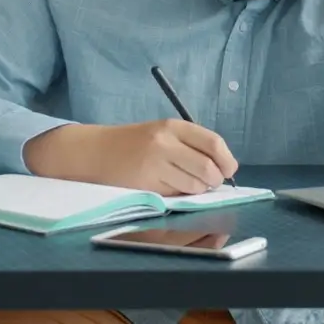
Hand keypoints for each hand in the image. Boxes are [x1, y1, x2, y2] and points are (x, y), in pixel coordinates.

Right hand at [24, 119, 238, 195]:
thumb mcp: (163, 133)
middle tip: (209, 183)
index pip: (213, 143)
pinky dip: (181, 197)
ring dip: (198, 190)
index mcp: (173, 126)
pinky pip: (176, 196)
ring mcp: (155, 164)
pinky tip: (171, 189)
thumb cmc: (134, 144)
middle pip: (208, 168)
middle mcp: (165, 142)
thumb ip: (190, 145)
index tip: (229, 170)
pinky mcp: (146, 184)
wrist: (95, 152)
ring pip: (194, 185)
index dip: (227, 160)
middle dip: (215, 181)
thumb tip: (223, 167)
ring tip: (186, 185)